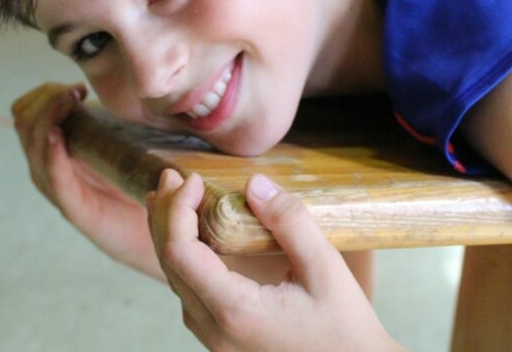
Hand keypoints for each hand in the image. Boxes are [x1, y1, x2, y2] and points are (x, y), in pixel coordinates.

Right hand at [12, 83, 160, 276]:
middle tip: (74, 90)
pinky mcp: (74, 208)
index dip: (43, 94)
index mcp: (53, 151)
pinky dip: (52, 154)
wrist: (155, 232)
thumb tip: (121, 79)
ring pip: (33, 145)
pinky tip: (59, 137)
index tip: (75, 86)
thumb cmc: (138, 184)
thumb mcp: (117, 143)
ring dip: (49, 117)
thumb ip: (108, 118)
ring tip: (69, 101)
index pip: (25, 113)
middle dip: (45, 99)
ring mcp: (57, 189)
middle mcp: (47, 169)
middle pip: (24, 123)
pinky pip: (54, 178)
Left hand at [147, 169, 400, 351]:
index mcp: (234, 310)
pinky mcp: (221, 337)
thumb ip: (290, 222)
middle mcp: (213, 328)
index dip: (179, 209)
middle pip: (169, 262)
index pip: (180, 252)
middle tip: (171, 176)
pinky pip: (189, 292)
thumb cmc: (345, 329)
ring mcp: (214, 338)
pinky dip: (184, 255)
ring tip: (175, 198)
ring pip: (174, 278)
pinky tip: (194, 235)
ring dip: (170, 234)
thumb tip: (254, 183)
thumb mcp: (325, 269)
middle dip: (166, 214)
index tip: (196, 179)